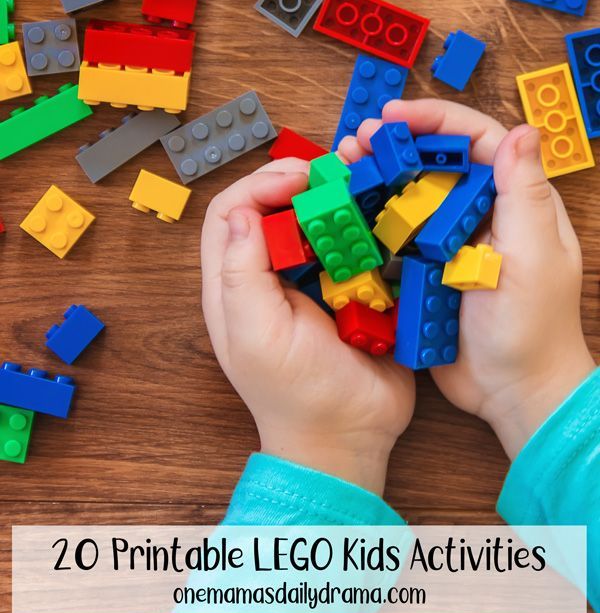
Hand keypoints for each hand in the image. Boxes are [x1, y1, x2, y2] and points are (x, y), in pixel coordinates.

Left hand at [201, 158, 415, 495]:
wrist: (351, 438)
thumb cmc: (298, 395)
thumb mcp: (257, 336)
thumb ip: (240, 274)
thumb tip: (240, 214)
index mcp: (235, 285)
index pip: (229, 214)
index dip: (257, 186)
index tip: (296, 179)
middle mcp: (269, 276)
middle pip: (270, 207)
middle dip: (296, 181)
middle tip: (331, 174)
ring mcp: (309, 282)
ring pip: (311, 219)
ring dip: (331, 196)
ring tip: (354, 185)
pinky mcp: (347, 288)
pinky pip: (349, 242)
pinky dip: (362, 223)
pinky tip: (376, 216)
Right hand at [339, 99, 595, 459]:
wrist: (512, 392)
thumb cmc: (534, 328)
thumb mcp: (535, 257)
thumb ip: (525, 194)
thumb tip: (523, 131)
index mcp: (513, 201)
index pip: (476, 140)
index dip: (434, 119)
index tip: (393, 116)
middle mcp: (481, 212)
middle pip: (435, 160)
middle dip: (395, 143)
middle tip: (356, 140)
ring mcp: (451, 240)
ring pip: (410, 192)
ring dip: (378, 175)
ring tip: (344, 165)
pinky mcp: (426, 267)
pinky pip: (396, 232)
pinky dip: (371, 217)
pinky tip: (347, 209)